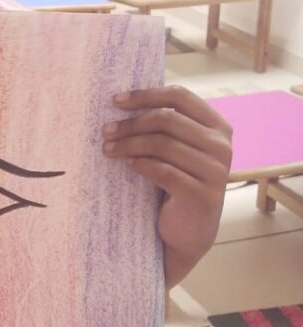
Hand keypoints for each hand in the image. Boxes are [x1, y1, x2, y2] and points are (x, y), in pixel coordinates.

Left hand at [102, 86, 231, 288]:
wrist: (188, 230)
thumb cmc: (177, 181)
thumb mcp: (176, 148)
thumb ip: (164, 125)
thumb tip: (121, 101)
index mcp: (217, 126)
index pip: (180, 96)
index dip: (146, 95)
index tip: (115, 101)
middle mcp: (222, 146)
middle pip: (167, 119)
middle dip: (131, 123)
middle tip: (105, 131)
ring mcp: (216, 172)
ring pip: (163, 144)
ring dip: (129, 145)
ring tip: (109, 149)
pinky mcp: (204, 196)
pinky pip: (165, 172)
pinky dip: (142, 165)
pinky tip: (128, 166)